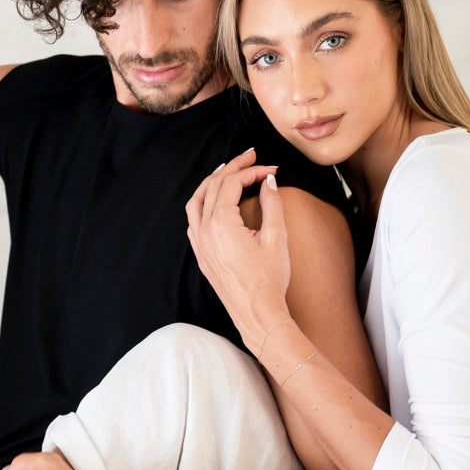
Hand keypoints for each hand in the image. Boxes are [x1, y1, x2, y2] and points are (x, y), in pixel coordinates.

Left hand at [184, 148, 291, 346]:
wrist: (257, 313)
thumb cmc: (268, 280)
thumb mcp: (276, 237)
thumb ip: (272, 204)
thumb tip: (268, 180)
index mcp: (220, 224)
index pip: (231, 183)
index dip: (251, 170)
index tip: (270, 167)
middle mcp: (204, 231)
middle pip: (212, 186)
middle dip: (232, 168)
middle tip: (251, 156)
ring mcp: (199, 244)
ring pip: (196, 201)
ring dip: (211, 182)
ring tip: (227, 169)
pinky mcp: (201, 254)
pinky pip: (193, 221)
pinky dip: (202, 203)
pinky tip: (213, 201)